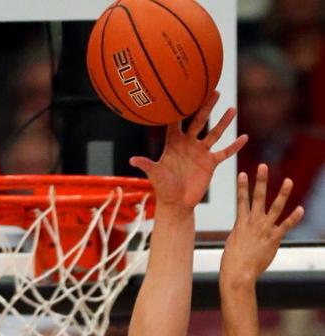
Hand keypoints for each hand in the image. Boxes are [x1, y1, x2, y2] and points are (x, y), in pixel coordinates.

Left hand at [129, 91, 247, 208]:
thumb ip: (146, 165)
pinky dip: (234, 146)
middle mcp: (188, 144)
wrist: (176, 203)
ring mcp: (201, 152)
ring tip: (232, 109)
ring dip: (223, 122)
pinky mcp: (210, 163)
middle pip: (199, 121)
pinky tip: (244, 137)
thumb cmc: (163, 188)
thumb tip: (132, 160)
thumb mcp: (155, 175)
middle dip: (206, 107)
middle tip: (213, 91)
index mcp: (174, 143)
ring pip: (214, 133)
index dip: (179, 109)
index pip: (176, 122)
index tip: (183, 91)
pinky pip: (225, 153)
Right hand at [221, 164, 304, 284]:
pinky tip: (301, 209)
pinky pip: (286, 226)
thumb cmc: (232, 263)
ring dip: (283, 193)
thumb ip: (240, 233)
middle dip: (261, 181)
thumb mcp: (232, 244)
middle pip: (258, 197)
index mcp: (241, 224)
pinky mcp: (273, 239)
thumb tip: (242, 231)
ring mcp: (264, 230)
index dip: (242, 186)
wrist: (238, 274)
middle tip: (263, 166)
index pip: (241, 200)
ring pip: (275, 207)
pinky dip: (294, 218)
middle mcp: (253, 223)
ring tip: (289, 181)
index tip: (243, 174)